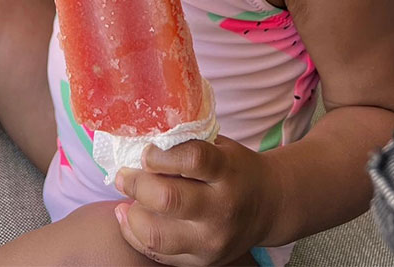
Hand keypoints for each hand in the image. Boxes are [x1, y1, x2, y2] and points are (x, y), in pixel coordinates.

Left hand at [113, 134, 276, 265]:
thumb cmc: (235, 168)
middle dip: (137, 184)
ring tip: (127, 196)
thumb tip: (140, 139)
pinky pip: (158, 253)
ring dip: (132, 213)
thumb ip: (187, 144)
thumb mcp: (221, 148)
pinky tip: (128, 214)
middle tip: (125, 174)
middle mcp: (222, 208)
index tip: (145, 150)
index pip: (192, 159)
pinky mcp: (202, 262)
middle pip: (168, 199)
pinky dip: (135, 233)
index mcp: (228, 171)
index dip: (161, 154)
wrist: (268, 206)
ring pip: (157, 234)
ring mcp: (212, 240)